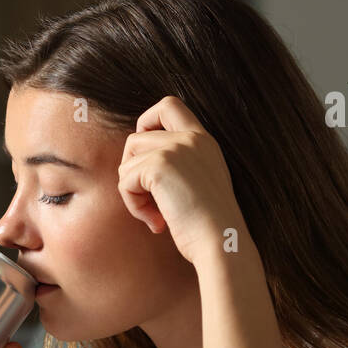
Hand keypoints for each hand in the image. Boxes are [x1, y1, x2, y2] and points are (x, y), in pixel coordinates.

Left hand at [117, 95, 246, 268]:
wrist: (221, 242)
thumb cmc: (209, 226)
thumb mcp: (199, 184)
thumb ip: (178, 165)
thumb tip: (135, 164)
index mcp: (204, 140)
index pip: (168, 105)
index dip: (146, 124)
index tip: (147, 159)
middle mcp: (191, 138)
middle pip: (136, 137)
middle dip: (131, 168)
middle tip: (147, 196)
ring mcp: (176, 148)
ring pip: (127, 161)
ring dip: (132, 192)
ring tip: (154, 214)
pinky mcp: (160, 166)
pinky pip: (125, 180)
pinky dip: (133, 204)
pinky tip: (155, 222)